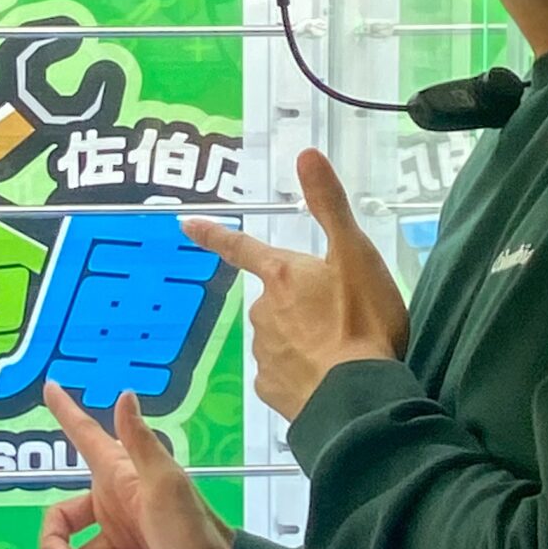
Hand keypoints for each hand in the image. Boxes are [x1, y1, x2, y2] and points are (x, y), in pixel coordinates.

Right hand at [39, 382, 235, 548]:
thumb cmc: (190, 529)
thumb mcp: (164, 483)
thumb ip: (140, 442)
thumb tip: (125, 393)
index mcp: (120, 475)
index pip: (86, 437)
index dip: (66, 413)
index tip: (49, 386)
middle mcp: (114, 501)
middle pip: (61, 517)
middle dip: (55, 543)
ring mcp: (119, 534)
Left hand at [182, 149, 407, 422]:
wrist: (357, 395)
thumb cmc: (362, 321)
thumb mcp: (355, 254)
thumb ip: (330, 205)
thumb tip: (306, 153)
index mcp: (282, 275)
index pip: (242, 248)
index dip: (215, 235)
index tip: (185, 225)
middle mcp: (264, 311)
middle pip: (275, 299)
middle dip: (299, 305)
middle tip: (341, 318)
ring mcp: (265, 353)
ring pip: (280, 338)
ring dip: (304, 341)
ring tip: (340, 352)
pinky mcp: (271, 390)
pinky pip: (284, 376)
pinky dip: (301, 375)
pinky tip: (324, 380)